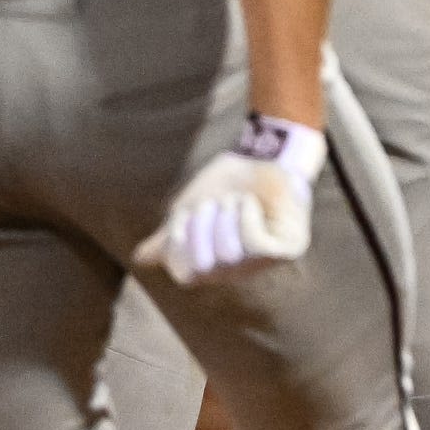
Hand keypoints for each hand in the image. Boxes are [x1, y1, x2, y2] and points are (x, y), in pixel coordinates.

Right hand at [133, 116, 324, 286]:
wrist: (262, 154)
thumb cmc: (226, 183)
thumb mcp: (190, 208)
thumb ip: (170, 237)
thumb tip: (140, 259)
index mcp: (212, 269)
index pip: (187, 275)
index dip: (182, 242)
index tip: (191, 215)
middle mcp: (239, 273)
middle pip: (205, 265)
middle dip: (203, 225)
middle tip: (217, 204)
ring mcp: (266, 264)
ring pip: (229, 254)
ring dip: (226, 216)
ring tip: (237, 201)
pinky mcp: (288, 250)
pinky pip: (253, 243)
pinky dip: (245, 215)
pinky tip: (251, 205)